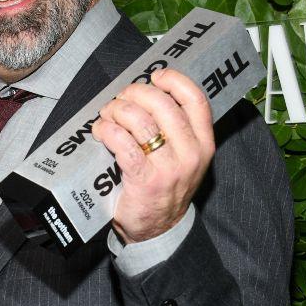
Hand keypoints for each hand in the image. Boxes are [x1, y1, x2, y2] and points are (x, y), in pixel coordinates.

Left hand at [92, 68, 214, 243]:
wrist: (158, 231)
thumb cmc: (164, 187)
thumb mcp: (181, 157)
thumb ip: (173, 128)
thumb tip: (144, 92)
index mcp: (203, 143)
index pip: (196, 100)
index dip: (175, 80)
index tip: (156, 75)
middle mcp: (191, 153)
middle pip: (161, 104)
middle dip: (134, 94)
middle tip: (119, 100)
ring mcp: (169, 168)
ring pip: (139, 120)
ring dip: (116, 111)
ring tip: (107, 116)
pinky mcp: (145, 180)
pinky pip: (123, 143)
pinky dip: (107, 130)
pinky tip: (101, 131)